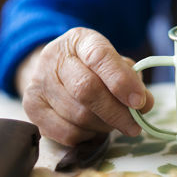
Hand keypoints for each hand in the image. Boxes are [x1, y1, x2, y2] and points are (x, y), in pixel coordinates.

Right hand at [19, 27, 153, 145]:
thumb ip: (132, 80)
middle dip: (117, 112)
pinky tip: (93, 128)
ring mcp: (38, 83)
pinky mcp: (32, 108)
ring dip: (104, 125)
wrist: (53, 72)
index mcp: (80, 40)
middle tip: (134, 126)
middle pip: (87, 90)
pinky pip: (66, 132)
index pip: (100, 57)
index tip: (140, 101)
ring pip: (78, 115)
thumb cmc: (92, 69)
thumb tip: (144, 104)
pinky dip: (87, 135)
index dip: (122, 81)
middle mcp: (54, 58)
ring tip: (113, 123)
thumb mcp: (114, 64)